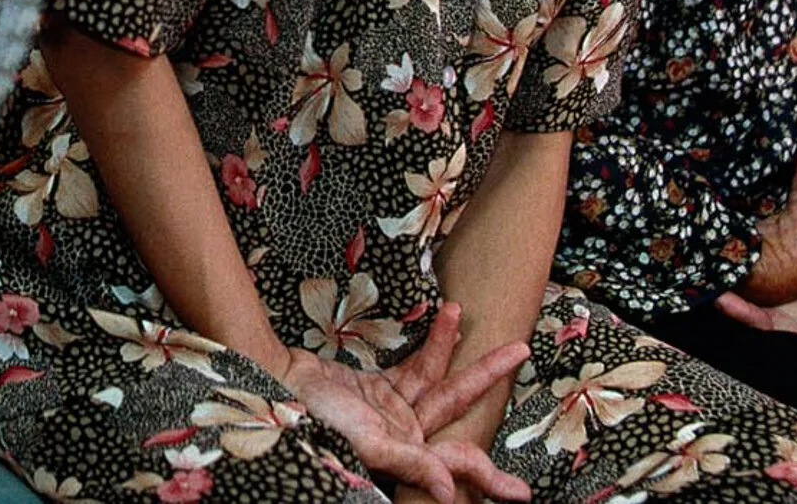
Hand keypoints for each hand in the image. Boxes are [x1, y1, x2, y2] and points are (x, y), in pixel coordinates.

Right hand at [279, 302, 530, 503]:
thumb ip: (410, 462)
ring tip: (462, 309)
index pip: (457, 462)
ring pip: (437, 377)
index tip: (519, 493)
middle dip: (486, 376)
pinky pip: (414, 365)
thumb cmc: (316, 421)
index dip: (487, 478)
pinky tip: (445, 321)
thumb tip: (446, 490)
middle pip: (456, 405)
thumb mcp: (367, 442)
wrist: (276, 386)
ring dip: (452, 346)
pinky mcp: (379, 389)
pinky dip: (429, 344)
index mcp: (406, 456)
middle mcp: (406, 435)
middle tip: (519, 349)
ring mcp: (394, 410)